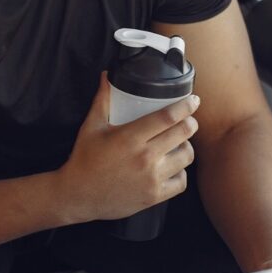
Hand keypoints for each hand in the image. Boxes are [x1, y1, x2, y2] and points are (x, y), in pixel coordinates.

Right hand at [56, 72, 198, 222]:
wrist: (78, 195)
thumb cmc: (84, 159)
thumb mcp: (92, 126)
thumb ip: (102, 100)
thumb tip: (106, 75)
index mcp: (130, 137)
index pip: (168, 117)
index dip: (185, 107)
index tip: (193, 101)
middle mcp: (144, 158)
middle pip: (183, 134)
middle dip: (191, 123)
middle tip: (189, 120)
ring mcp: (151, 179)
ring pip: (186, 157)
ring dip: (187, 147)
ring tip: (180, 143)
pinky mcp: (154, 196)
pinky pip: (181, 182)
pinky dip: (181, 172)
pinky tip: (173, 167)